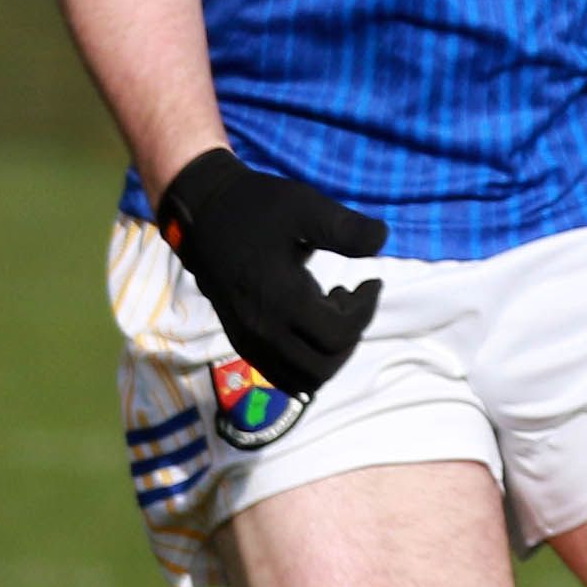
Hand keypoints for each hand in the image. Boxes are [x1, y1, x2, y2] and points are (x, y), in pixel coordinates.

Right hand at [155, 148, 387, 396]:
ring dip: (330, 355)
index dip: (366, 310)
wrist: (204, 213)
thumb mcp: (307, 207)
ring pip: (302, 378)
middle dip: (350, 337)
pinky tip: (311, 329)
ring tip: (331, 315)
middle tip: (350, 302)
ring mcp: (248, 339)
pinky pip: (280, 374)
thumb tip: (383, 241)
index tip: (371, 281)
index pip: (338, 335)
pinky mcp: (241, 340)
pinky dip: (306, 364)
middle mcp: (261, 329)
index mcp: (280, 299)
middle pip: (323, 367)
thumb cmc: (258, 208)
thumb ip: (346, 229)